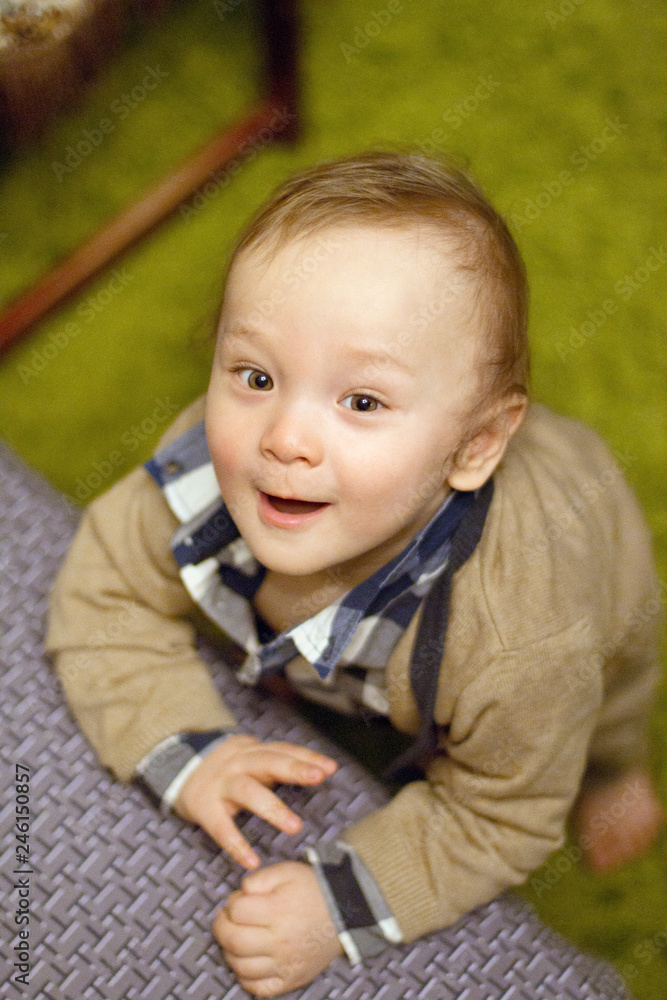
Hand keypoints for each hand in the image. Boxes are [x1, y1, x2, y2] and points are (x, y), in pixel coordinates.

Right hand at [174, 735, 336, 868]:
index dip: (306, 757)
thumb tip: (322, 771)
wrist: (179, 771)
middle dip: (293, 768)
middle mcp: (238, 763)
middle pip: (267, 761)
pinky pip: (220, 827)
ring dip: (272, 807)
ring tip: (295, 827)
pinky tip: (252, 860)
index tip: (330, 768)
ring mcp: (220, 783)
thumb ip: (279, 765)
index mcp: (253, 752)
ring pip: (247, 790)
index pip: (282, 750)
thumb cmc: (229, 772)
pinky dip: (236, 843)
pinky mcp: (204, 806)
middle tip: (317, 777)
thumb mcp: (251, 760)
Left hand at [214, 861, 342, 996]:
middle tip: (226, 920)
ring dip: (230, 951)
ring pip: (240, 966)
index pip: (237, 911)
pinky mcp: (290, 979)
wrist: (343, 913)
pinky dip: (245, 977)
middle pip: (233, 941)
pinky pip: (257, 988)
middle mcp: (281, 940)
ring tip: (237, 938)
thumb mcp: (287, 871)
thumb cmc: (312, 890)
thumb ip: (258, 879)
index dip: (231, 903)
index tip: (237, 901)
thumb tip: (239, 894)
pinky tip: (247, 960)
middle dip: (221, 928)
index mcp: (279, 910)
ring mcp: (285, 964)